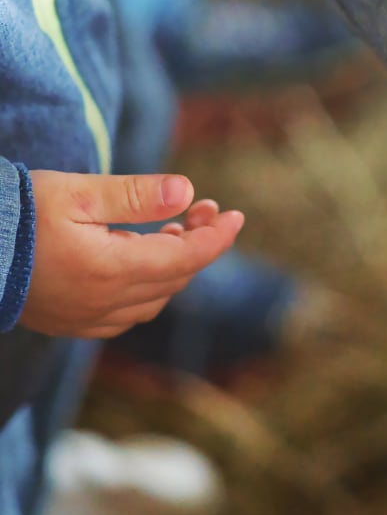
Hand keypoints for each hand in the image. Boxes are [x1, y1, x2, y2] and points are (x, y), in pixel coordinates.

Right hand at [19, 171, 243, 337]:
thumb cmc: (18, 213)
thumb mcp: (80, 192)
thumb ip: (136, 195)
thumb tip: (187, 193)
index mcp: (110, 271)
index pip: (185, 259)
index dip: (216, 237)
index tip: (236, 216)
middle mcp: (103, 305)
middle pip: (174, 279)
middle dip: (197, 244)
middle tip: (203, 209)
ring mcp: (86, 320)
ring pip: (154, 299)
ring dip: (173, 265)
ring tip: (172, 228)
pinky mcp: (71, 323)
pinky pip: (128, 312)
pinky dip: (148, 285)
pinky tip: (141, 255)